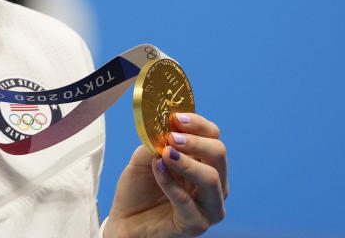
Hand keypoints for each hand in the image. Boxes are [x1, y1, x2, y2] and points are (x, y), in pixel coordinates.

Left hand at [103, 113, 227, 237]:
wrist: (125, 220)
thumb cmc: (139, 188)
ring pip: (212, 179)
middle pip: (218, 153)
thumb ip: (155, 142)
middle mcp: (213, 183)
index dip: (198, 124)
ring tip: (165, 153)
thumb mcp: (144, 158)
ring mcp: (208, 206)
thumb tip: (165, 127)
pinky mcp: (196, 225)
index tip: (176, 118)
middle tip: (172, 137)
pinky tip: (158, 170)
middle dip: (196, 141)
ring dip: (188, 162)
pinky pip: (188, 202)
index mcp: (204, 162)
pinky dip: (171, 183)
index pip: (213, 137)